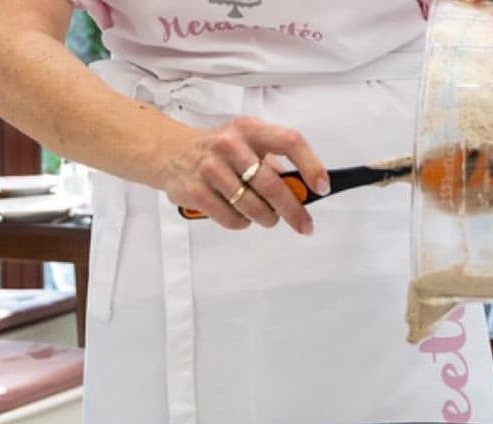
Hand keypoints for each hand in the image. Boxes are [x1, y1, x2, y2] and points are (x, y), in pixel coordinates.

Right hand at [159, 116, 328, 233]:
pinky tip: (238, 213)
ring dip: (265, 218)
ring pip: (253, 208)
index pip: (289, 141)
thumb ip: (270, 159)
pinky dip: (241, 222)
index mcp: (249, 129)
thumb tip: (302, 187)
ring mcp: (211, 168)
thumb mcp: (243, 141)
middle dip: (293, 210)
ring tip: (265, 216)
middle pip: (272, 184)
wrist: (169, 152)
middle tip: (304, 224)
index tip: (322, 187)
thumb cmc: (216, 150)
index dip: (310, 165)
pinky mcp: (196, 192)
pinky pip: (232, 219)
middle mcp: (230, 145)